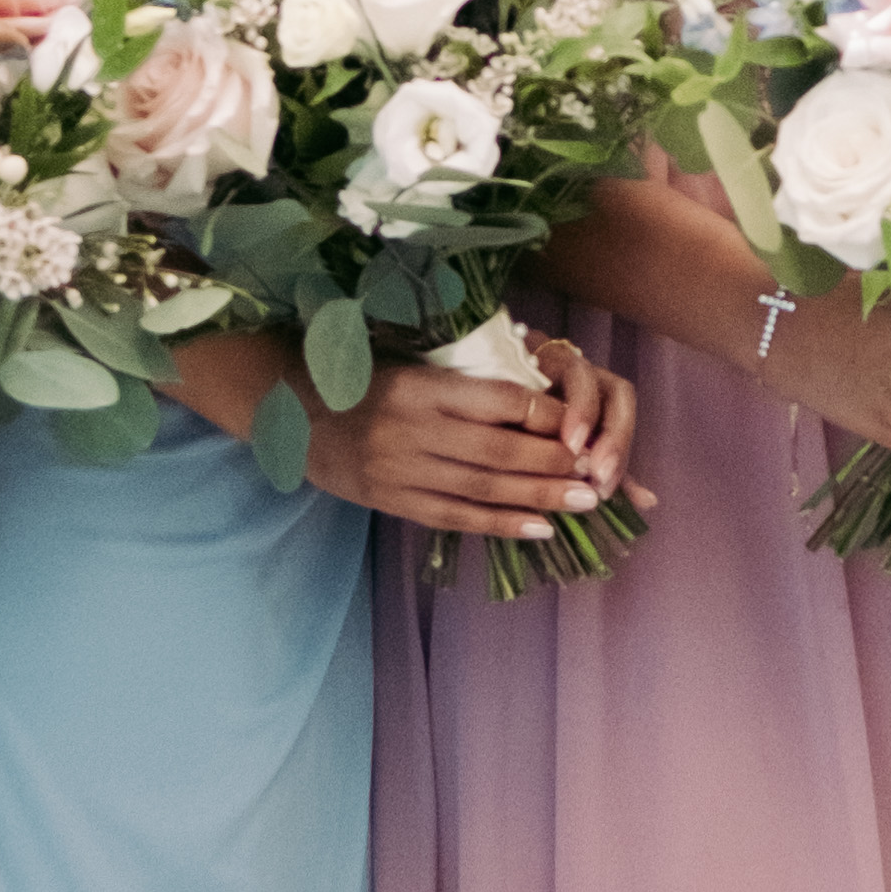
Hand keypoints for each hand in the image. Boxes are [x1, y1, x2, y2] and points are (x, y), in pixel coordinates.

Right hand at [324, 345, 645, 538]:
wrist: (295, 413)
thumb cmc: (365, 378)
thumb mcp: (411, 362)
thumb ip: (464, 380)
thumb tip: (538, 393)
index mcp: (420, 385)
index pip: (497, 401)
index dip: (545, 414)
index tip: (580, 422)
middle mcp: (411, 430)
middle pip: (497, 452)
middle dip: (552, 464)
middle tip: (595, 472)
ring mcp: (400, 471)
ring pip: (482, 490)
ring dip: (538, 498)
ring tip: (582, 501)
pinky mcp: (393, 501)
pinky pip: (455, 517)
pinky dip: (500, 525)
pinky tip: (539, 529)